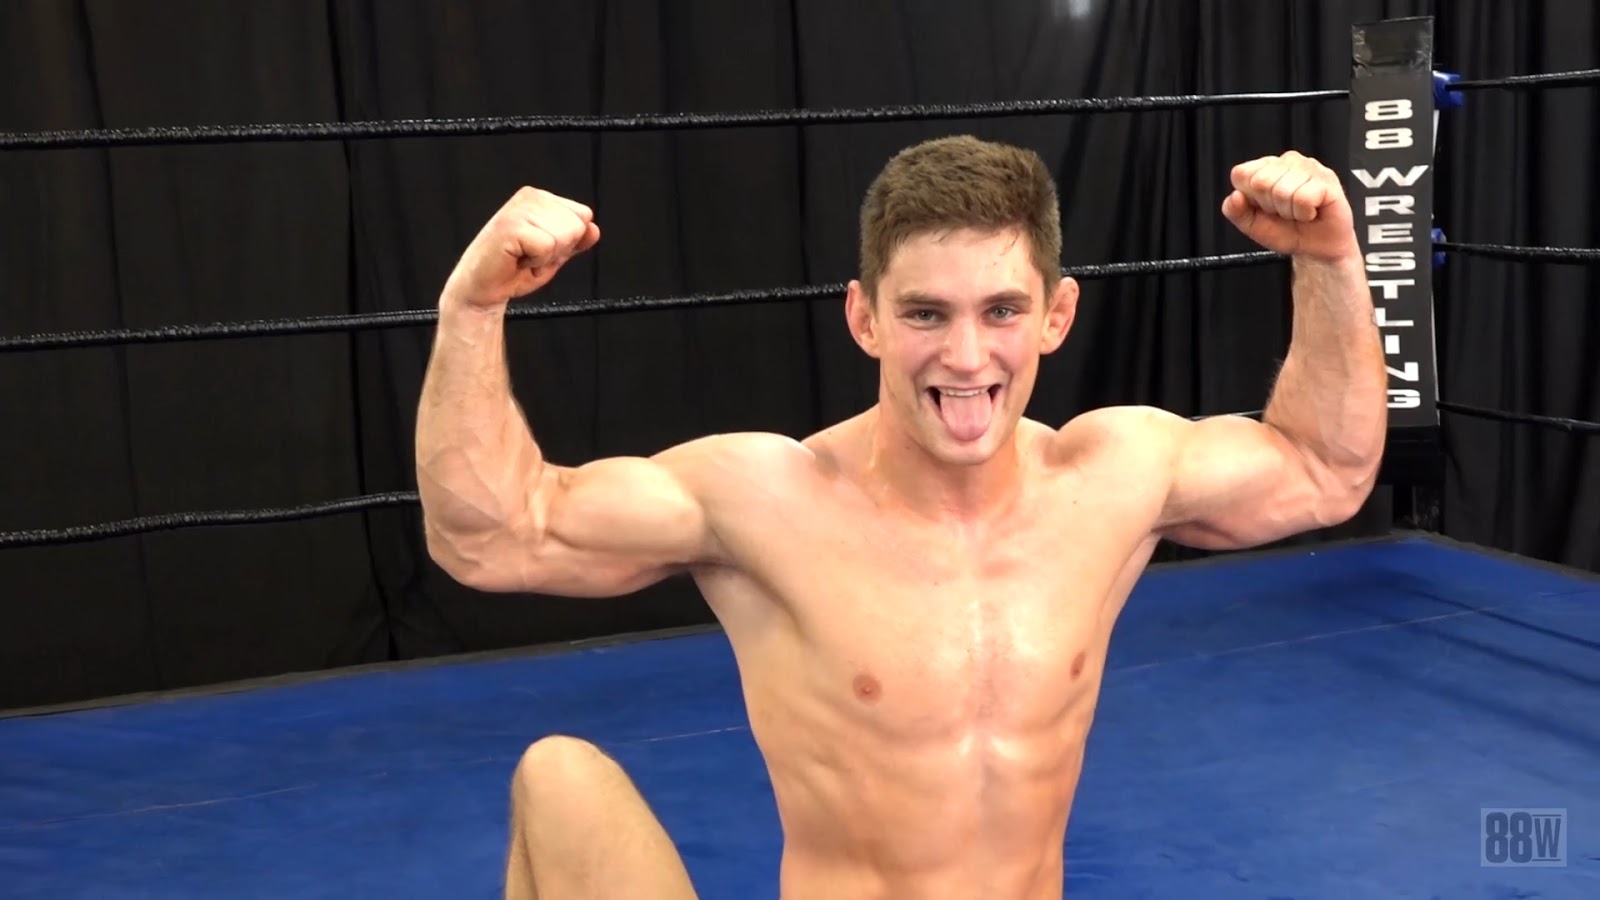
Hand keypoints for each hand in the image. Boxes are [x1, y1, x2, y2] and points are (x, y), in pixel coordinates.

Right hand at [443, 187, 600, 309]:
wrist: (483, 289)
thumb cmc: (513, 270)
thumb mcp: (554, 255)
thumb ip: (575, 242)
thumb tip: (593, 229)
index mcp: (540, 199)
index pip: (583, 215)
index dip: (569, 242)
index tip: (543, 250)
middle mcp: (530, 198)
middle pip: (577, 225)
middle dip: (559, 250)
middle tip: (531, 256)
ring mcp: (519, 209)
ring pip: (564, 235)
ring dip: (546, 257)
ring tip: (523, 257)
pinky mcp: (510, 226)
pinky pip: (547, 246)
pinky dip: (537, 261)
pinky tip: (517, 260)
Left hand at [1222, 151, 1359, 262]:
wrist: (1316, 249)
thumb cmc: (1287, 232)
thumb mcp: (1251, 225)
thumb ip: (1235, 211)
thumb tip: (1235, 196)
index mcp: (1265, 168)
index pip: (1241, 174)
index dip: (1250, 198)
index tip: (1264, 207)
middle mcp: (1286, 162)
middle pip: (1261, 182)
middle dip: (1270, 206)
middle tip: (1284, 212)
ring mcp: (1308, 167)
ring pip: (1282, 191)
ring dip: (1289, 211)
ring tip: (1298, 213)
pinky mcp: (1326, 178)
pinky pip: (1303, 198)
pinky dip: (1304, 213)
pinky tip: (1311, 211)